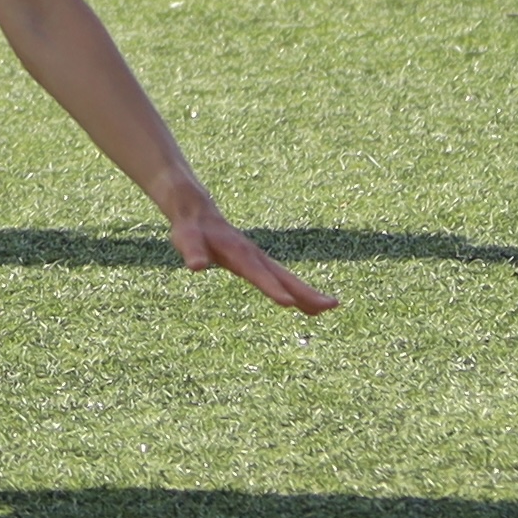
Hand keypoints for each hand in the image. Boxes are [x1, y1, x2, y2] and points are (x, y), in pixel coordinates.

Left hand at [169, 199, 337, 314]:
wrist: (196, 210)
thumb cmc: (190, 228)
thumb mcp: (186, 239)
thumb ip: (193, 251)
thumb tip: (195, 266)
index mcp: (238, 251)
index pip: (257, 272)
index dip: (271, 287)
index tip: (288, 303)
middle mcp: (253, 255)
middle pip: (283, 275)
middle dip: (305, 291)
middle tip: (331, 305)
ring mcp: (258, 258)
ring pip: (286, 277)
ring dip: (307, 293)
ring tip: (330, 307)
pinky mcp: (258, 263)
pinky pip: (281, 279)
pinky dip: (297, 292)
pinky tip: (309, 307)